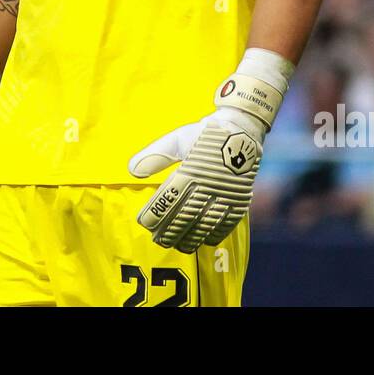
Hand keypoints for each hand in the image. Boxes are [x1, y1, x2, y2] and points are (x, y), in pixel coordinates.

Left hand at [128, 55, 288, 251]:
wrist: (242, 129)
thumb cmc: (204, 135)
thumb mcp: (176, 139)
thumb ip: (154, 156)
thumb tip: (131, 171)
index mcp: (192, 169)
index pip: (169, 198)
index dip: (155, 214)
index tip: (144, 223)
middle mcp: (209, 184)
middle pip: (185, 215)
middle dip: (169, 231)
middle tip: (157, 240)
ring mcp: (226, 193)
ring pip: (205, 223)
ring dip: (190, 237)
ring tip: (178, 245)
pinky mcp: (240, 198)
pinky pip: (227, 222)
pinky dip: (214, 234)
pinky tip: (204, 241)